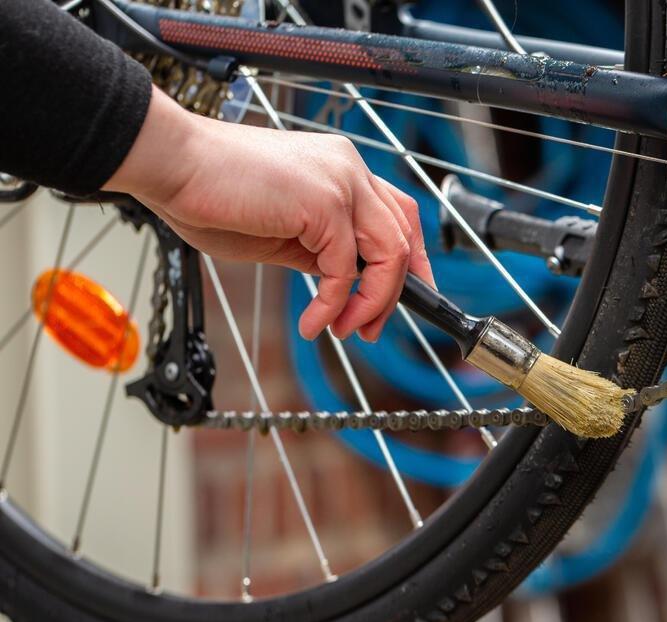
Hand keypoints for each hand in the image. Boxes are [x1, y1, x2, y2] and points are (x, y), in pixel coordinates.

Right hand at [105, 87, 432, 341]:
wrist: (172, 163)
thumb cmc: (210, 192)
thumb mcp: (280, 231)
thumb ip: (317, 248)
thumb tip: (343, 281)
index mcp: (340, 168)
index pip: (397, 213)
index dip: (411, 257)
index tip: (411, 294)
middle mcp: (349, 168)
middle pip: (403, 233)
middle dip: (398, 289)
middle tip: (371, 326)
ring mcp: (341, 182)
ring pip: (388, 253)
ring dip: (373, 302)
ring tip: (346, 330)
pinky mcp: (326, 203)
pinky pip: (346, 269)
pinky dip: (334, 304)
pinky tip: (314, 322)